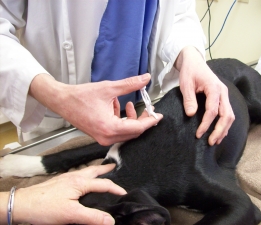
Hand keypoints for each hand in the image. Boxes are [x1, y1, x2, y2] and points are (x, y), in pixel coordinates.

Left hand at [12, 164, 125, 224]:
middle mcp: (74, 177)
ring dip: (95, 170)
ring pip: (85, 171)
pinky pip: (77, 175)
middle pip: (94, 170)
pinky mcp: (59, 182)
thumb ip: (92, 217)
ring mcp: (65, 178)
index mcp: (80, 182)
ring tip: (101, 171)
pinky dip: (85, 174)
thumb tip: (111, 220)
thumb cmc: (45, 208)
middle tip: (114, 167)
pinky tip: (81, 180)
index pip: (103, 184)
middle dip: (105, 169)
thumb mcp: (71, 214)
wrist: (21, 204)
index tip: (124, 193)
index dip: (115, 188)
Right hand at [29, 73, 162, 145]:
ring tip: (130, 104)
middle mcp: (107, 137)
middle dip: (142, 119)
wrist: (61, 101)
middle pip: (133, 132)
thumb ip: (130, 84)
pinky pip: (117, 131)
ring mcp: (102, 138)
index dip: (150, 121)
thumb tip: (145, 78)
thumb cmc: (81, 96)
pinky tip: (117, 107)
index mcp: (110, 128)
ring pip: (126, 132)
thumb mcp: (108, 88)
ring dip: (131, 119)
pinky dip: (121, 120)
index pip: (138, 128)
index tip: (158, 115)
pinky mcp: (100, 136)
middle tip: (147, 108)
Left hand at [175, 46, 234, 145]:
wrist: (194, 61)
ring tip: (215, 140)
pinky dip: (225, 124)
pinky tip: (219, 132)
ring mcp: (224, 95)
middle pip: (226, 115)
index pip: (212, 111)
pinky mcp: (222, 97)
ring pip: (230, 115)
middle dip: (219, 130)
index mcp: (214, 88)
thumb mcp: (186, 84)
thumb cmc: (190, 71)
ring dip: (224, 129)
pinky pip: (227, 112)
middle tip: (210, 142)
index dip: (206, 124)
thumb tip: (191, 114)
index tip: (199, 134)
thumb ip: (189, 99)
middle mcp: (223, 92)